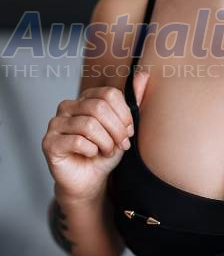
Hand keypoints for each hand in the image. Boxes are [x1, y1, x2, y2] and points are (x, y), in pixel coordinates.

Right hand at [41, 71, 149, 203]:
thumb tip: (143, 75)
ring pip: (89, 125)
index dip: (124, 114)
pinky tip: (91, 155)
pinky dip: (91, 150)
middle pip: (99, 108)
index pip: (109, 94)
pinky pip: (76, 141)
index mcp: (85, 98)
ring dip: (106, 142)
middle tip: (121, 144)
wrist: (90, 180)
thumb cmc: (105, 152)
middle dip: (116, 130)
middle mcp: (67, 107)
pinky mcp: (49, 142)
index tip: (129, 131)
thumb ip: (133, 102)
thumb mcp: (123, 127)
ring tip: (107, 151)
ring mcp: (56, 124)